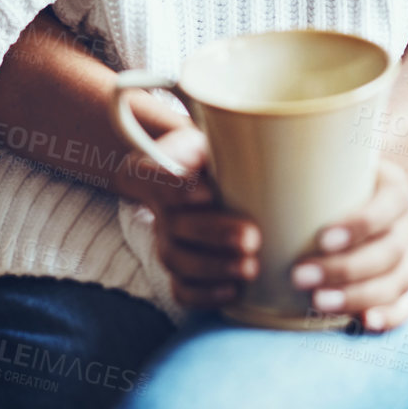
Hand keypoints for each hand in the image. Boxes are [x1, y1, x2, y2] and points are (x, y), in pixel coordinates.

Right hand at [113, 87, 261, 311]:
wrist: (231, 165)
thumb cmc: (234, 142)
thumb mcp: (228, 125)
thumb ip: (232, 118)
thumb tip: (261, 114)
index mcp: (162, 163)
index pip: (146, 173)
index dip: (171, 186)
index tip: (206, 188)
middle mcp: (159, 203)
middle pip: (172, 224)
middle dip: (212, 234)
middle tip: (253, 236)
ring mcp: (169, 236)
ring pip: (177, 259)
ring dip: (214, 268)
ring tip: (252, 267)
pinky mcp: (184, 267)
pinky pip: (182, 288)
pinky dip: (207, 294)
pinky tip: (237, 291)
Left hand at [290, 159, 407, 331]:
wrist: (360, 191)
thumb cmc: (331, 178)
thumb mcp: (326, 163)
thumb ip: (300, 167)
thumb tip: (247, 186)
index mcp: (393, 189)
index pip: (386, 207)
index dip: (359, 226)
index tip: (320, 239)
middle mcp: (405, 223)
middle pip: (388, 251)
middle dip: (345, 269)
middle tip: (299, 276)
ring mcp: (407, 256)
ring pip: (396, 281)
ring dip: (357, 296)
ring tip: (317, 302)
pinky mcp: (402, 283)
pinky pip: (406, 305)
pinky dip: (390, 316)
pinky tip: (363, 323)